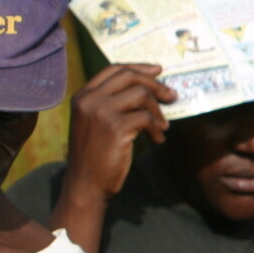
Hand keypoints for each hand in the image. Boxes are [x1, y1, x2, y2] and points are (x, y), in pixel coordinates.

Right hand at [65, 64, 176, 202]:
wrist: (85, 185)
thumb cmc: (94, 155)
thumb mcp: (94, 122)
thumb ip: (109, 102)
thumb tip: (147, 84)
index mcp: (82, 96)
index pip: (114, 69)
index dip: (139, 67)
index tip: (158, 71)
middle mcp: (88, 100)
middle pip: (129, 76)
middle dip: (155, 84)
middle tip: (171, 96)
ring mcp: (100, 112)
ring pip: (141, 94)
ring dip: (158, 110)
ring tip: (161, 126)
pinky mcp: (115, 127)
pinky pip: (146, 117)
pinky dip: (157, 128)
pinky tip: (156, 139)